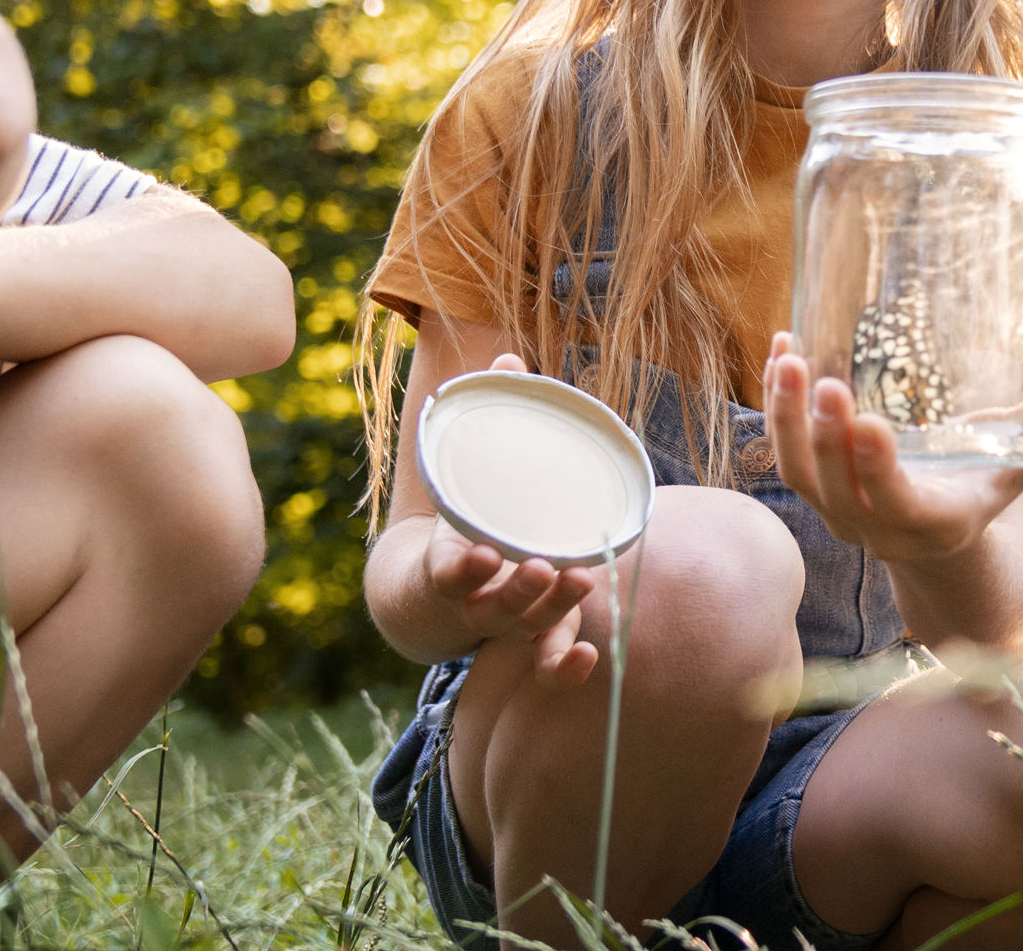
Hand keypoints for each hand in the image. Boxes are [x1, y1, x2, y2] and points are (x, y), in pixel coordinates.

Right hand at [413, 352, 603, 684]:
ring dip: (550, 611)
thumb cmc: (460, 517)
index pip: (446, 572)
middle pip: (492, 606)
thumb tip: (510, 355)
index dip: (460, 569)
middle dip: (518, 591)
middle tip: (539, 567)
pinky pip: (544, 664)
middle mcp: (473, 600)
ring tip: (580, 582)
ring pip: (522, 630)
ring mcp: (501, 624)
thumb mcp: (464, 474)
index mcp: (450, 563)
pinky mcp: (528, 640)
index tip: (477, 554)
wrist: (431, 590)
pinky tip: (592, 659)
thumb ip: (489, 419)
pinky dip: (564, 669)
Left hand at [764, 333, 1022, 563]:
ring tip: (789, 359)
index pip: (895, 503)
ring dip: (788, 421)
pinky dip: (777, 409)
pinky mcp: (816, 492)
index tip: (869, 420)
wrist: (941, 541)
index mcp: (934, 521)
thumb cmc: (992, 485)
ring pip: (799, 476)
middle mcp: (878, 528)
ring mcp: (840, 515)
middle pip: (836, 490)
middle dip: (826, 437)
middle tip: (823, 380)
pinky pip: (786, 456)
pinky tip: (781, 351)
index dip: (875, 468)